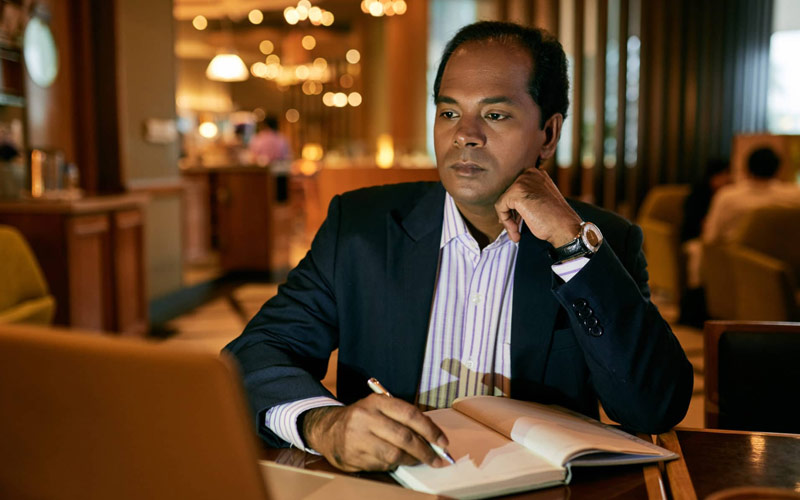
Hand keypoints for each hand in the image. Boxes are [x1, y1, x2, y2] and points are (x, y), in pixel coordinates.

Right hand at [301, 394, 449, 471]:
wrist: (328, 428)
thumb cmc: (362, 418)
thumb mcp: (380, 408)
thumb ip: (404, 418)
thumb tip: (432, 437)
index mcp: (377, 402)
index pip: (411, 415)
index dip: (430, 430)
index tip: (443, 442)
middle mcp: (366, 418)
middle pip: (404, 438)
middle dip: (425, 451)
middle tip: (437, 459)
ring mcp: (357, 438)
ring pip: (394, 455)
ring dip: (410, 460)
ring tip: (417, 460)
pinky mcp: (352, 456)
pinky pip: (381, 465)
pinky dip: (392, 465)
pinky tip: (394, 461)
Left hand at [495, 167, 581, 245]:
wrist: (565, 228)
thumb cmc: (555, 219)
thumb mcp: (540, 201)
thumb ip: (526, 197)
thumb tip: (506, 204)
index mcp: (537, 174)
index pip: (516, 189)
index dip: (515, 208)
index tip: (517, 221)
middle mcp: (530, 173)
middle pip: (508, 195)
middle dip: (511, 213)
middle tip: (515, 229)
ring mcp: (522, 182)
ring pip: (503, 202)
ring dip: (508, 220)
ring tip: (516, 234)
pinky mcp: (516, 193)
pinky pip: (501, 208)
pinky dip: (506, 222)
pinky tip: (516, 232)